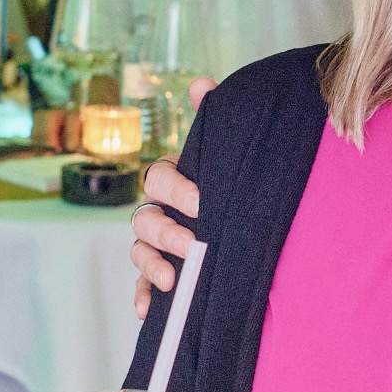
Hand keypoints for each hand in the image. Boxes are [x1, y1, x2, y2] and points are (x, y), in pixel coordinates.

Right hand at [131, 76, 213, 318]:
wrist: (251, 222)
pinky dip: (142, 296)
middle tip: (193, 243)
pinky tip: (147, 309)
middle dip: (166, 232)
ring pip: (140, 251)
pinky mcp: (162, 273)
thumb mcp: (228, 152)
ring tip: (173, 280)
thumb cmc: (233, 182)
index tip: (202, 202)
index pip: (160, 178)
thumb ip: (214, 117)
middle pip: (145, 218)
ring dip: (152, 265)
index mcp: (176, 181)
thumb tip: (202, 82)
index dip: (176, 189)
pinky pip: (143, 286)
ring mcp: (158, 245)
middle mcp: (161, 212)